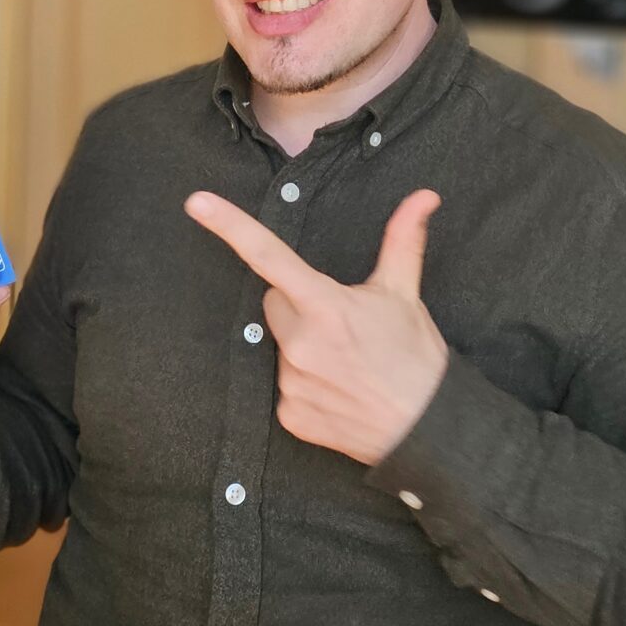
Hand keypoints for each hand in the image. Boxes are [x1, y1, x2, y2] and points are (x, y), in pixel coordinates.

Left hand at [184, 189, 449, 465]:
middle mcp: (301, 344)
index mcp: (326, 306)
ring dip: (301, 346)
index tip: (197, 203)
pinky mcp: (289, 415)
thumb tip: (424, 196)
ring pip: (279, 346)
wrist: (428, 429)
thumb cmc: (415, 357)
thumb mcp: (405, 294)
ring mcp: (291, 383)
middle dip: (298, 305)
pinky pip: (283, 385)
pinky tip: (336, 390)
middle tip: (338, 322)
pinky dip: (304, 383)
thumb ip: (403, 240)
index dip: (230, 226)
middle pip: (274, 303)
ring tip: (344, 362)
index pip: (269, 256)